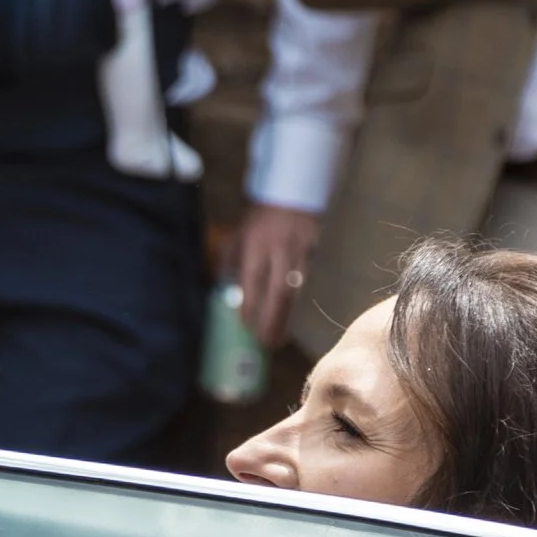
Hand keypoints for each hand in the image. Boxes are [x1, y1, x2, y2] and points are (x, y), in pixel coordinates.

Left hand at [232, 203, 318, 347]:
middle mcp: (280, 250)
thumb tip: (222, 290)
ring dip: (285, 316)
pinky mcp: (313, 252)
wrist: (291, 193)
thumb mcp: (237, 235)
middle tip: (267, 343)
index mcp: (256, 245)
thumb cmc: (257, 218)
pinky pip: (303, 281)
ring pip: (295, 290)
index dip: (250, 306)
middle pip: (279, 292)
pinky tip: (287, 317)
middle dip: (273, 320)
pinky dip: (294, 301)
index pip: (253, 281)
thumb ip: (229, 261)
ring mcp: (300, 251)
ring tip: (278, 338)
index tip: (245, 326)